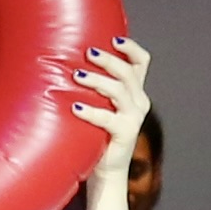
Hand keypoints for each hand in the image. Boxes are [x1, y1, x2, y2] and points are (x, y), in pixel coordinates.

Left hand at [70, 38, 153, 209]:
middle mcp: (138, 102)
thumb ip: (95, 86)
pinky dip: (91, 111)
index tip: (113, 39)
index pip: (141, 62)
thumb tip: (69, 61)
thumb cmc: (98, 132)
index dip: (130, 48)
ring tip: (77, 76)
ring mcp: (133, 118)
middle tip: (88, 53)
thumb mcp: (102, 104)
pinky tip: (75, 107)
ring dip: (98, 80)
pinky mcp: (125, 134)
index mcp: (135, 91)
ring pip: (119, 90)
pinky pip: (108, 119)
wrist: (107, 169)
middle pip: (128, 72)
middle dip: (108, 60)